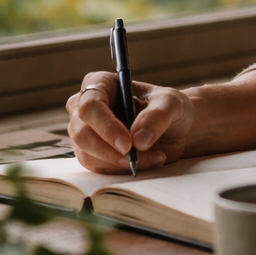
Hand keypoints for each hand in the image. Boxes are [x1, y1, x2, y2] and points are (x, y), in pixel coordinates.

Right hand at [65, 72, 195, 174]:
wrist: (173, 128)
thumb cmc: (167, 107)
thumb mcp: (171, 104)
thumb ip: (157, 116)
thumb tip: (138, 139)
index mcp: (99, 84)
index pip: (90, 106)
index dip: (106, 127)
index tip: (127, 145)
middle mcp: (84, 107)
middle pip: (82, 134)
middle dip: (111, 152)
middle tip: (137, 159)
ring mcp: (84, 132)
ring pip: (88, 155)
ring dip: (120, 163)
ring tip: (154, 157)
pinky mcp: (90, 153)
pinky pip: (98, 168)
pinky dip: (121, 170)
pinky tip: (146, 162)